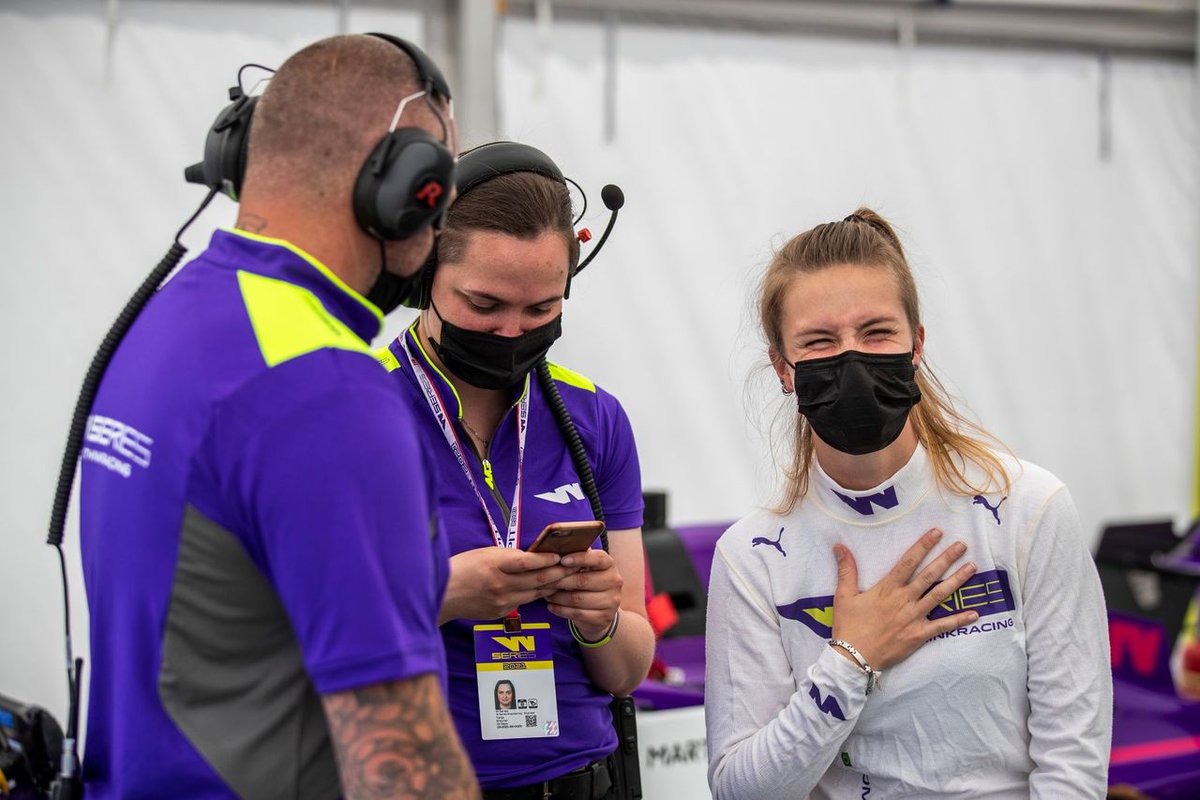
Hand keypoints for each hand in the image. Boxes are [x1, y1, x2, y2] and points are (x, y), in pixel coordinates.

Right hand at [440, 546, 581, 622]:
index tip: (559, 556)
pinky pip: (525, 601)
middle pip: (536, 579)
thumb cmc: (462, 567)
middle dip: (558, 573)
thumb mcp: (485, 553)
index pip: (526, 562)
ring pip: (535, 592)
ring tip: (567, 577)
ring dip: (552, 584)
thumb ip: (508, 556)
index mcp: (494, 565)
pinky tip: (547, 588)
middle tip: (574, 567)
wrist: (443, 594)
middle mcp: (500, 584)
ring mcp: (502, 601)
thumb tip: (533, 556)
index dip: (545, 559)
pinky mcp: (502, 612)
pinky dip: (537, 593)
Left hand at [544, 549, 622, 639]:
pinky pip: (578, 613)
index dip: (579, 558)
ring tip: (545, 593)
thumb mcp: (585, 568)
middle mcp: (614, 581)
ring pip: (578, 599)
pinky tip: (551, 606)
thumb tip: (554, 549)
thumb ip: (575, 559)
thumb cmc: (587, 583)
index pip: (597, 558)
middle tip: (544, 580)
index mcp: (609, 564)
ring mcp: (611, 601)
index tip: (562, 560)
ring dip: (558, 597)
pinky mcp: (604, 617)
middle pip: (583, 580)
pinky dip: (561, 610)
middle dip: (560, 580)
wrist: (601, 610)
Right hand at [831, 528, 978, 670]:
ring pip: (939, 595)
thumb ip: (846, 570)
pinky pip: (943, 626)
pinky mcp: (919, 635)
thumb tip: (839, 546)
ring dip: (957, 580)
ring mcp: (914, 617)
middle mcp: (904, 599)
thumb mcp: (844, 595)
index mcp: (887, 588)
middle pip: (929, 574)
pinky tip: (975, 613)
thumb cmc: (848, 625)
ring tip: (972, 567)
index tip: (937, 532)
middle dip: (947, 558)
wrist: (853, 657)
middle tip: (962, 545)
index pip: (908, 561)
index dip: (923, 545)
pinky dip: (959, 620)